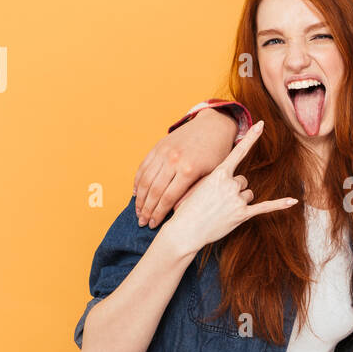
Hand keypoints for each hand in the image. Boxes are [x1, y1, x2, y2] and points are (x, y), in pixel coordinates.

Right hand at [133, 108, 238, 228]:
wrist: (213, 126)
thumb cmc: (216, 154)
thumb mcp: (213, 175)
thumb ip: (195, 193)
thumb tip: (176, 212)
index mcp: (189, 170)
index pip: (168, 198)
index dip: (159, 214)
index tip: (154, 225)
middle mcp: (173, 161)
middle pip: (153, 191)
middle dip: (146, 210)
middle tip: (142, 222)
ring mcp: (163, 152)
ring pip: (145, 180)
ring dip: (139, 198)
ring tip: (138, 212)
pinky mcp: (158, 147)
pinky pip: (143, 166)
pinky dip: (137, 181)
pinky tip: (136, 193)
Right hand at [157, 121, 297, 255]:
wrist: (185, 230)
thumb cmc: (189, 208)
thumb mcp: (197, 185)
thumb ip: (216, 179)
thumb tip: (231, 180)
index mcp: (218, 173)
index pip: (239, 152)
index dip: (251, 137)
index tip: (261, 124)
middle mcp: (230, 184)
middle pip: (243, 181)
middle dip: (234, 190)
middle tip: (217, 201)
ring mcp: (237, 200)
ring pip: (249, 194)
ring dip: (239, 202)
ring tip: (222, 211)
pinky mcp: (242, 215)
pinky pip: (264, 207)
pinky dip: (279, 204)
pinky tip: (293, 201)